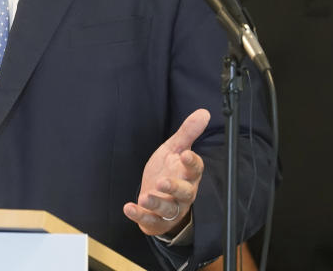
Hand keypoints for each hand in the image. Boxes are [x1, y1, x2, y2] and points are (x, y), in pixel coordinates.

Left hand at [123, 108, 209, 236]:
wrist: (158, 198)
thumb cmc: (169, 171)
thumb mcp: (175, 150)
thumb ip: (187, 133)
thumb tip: (204, 112)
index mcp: (188, 175)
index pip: (195, 169)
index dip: (192, 163)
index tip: (185, 154)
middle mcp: (183, 193)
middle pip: (184, 192)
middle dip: (174, 187)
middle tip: (162, 182)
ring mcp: (170, 208)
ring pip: (168, 209)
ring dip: (156, 203)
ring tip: (144, 196)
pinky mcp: (156, 220)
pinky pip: (149, 220)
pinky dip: (139, 215)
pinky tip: (129, 208)